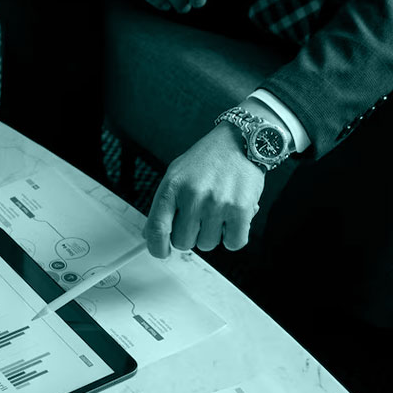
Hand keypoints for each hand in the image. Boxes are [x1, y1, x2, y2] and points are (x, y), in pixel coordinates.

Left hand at [143, 123, 263, 257]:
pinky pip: (233, 243)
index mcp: (172, 186)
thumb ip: (163, 205)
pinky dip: (234, 235)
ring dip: (213, 233)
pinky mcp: (241, 209)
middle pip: (183, 242)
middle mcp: (193, 195)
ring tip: (218, 210)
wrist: (241, 141)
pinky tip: (233, 218)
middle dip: (190, 235)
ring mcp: (217, 203)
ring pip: (208, 244)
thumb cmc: (208, 159)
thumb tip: (150, 235)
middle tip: (199, 218)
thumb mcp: (177, 174)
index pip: (157, 228)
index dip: (157, 247)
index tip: (161, 252)